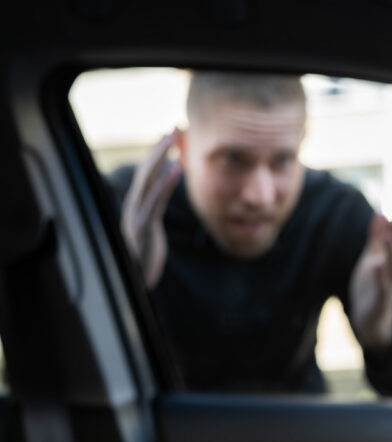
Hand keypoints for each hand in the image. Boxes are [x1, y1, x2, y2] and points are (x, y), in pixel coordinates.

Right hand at [121, 129, 181, 287]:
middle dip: (159, 147)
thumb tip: (158, 196)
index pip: (147, 174)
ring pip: (149, 180)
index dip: (157, 154)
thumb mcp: (150, 231)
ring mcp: (137, 215)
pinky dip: (166, 183)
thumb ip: (152, 212)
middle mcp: (133, 206)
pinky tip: (177, 168)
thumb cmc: (144, 258)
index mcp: (136, 206)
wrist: (136, 282)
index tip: (168, 135)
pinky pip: (156, 200)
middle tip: (174, 127)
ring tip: (175, 139)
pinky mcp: (145, 227)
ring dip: (162, 157)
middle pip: (146, 170)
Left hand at [349, 212, 391, 349]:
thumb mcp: (372, 260)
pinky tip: (378, 265)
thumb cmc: (372, 289)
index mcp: (390, 262)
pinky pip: (382, 288)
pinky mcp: (380, 301)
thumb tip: (380, 214)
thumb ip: (376, 239)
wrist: (371, 322)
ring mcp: (388, 287)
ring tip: (390, 235)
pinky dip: (382, 276)